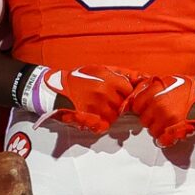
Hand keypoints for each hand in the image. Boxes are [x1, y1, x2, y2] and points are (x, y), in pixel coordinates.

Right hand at [24, 65, 140, 132]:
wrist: (55, 89)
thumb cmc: (78, 78)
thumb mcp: (99, 69)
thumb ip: (119, 73)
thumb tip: (140, 76)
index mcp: (107, 78)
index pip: (129, 89)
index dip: (126, 93)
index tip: (122, 95)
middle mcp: (103, 92)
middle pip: (122, 104)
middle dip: (118, 104)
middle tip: (110, 103)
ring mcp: (96, 105)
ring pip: (114, 116)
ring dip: (110, 114)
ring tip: (101, 109)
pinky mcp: (88, 117)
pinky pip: (104, 124)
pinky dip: (102, 123)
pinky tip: (96, 117)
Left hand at [127, 73, 194, 147]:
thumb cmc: (193, 87)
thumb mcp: (170, 80)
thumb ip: (153, 87)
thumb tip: (139, 93)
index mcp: (156, 92)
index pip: (136, 105)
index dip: (141, 108)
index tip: (147, 109)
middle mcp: (159, 106)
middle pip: (143, 120)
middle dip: (150, 119)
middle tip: (160, 115)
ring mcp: (168, 119)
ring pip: (152, 131)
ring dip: (158, 128)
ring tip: (168, 123)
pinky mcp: (177, 130)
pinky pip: (163, 139)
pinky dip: (165, 138)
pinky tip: (170, 133)